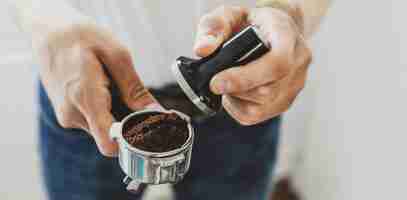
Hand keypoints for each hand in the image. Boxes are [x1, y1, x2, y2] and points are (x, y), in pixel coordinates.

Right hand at [36, 23, 156, 155]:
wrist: (48, 31)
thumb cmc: (79, 36)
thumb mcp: (116, 54)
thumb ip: (134, 88)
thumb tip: (154, 111)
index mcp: (85, 99)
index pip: (110, 144)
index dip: (132, 142)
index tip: (147, 128)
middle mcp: (72, 114)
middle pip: (110, 137)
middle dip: (128, 124)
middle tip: (135, 100)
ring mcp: (67, 116)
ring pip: (102, 130)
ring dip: (116, 115)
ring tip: (114, 87)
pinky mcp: (67, 114)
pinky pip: (93, 121)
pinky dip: (105, 110)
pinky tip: (105, 89)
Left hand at [194, 6, 311, 124]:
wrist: (271, 31)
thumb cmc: (251, 23)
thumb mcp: (229, 14)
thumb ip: (214, 27)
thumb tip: (202, 50)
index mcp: (286, 34)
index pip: (277, 63)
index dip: (245, 78)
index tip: (216, 82)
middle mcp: (298, 60)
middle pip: (266, 91)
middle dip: (234, 90)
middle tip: (216, 81)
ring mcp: (295, 83)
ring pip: (261, 107)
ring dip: (236, 100)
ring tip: (228, 83)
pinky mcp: (286, 101)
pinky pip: (258, 116)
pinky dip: (239, 109)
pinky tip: (235, 94)